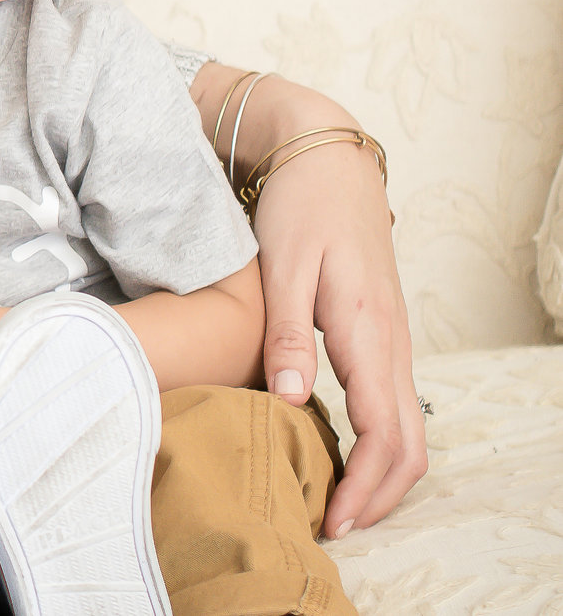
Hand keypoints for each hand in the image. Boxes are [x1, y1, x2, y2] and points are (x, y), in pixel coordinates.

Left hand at [249, 140, 429, 536]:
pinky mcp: (381, 336)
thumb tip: (291, 401)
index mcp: (368, 332)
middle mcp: (391, 344)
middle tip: (336, 527)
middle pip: (408, 445)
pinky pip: (394, 404)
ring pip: (407, 428)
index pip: (383, 433)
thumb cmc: (301, 211)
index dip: (363, 486)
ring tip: (338, 504)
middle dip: (379, 496)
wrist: (328, 163)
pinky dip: (379, 443)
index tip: (335, 520)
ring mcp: (392, 341)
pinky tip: (342, 454)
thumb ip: (286, 334)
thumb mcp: (282, 267)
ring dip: (382, 474)